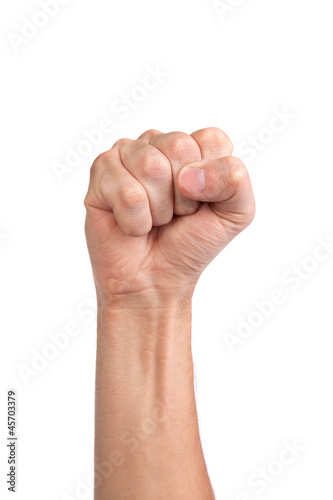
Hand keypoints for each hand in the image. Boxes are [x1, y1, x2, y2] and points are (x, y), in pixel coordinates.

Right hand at [84, 128, 254, 298]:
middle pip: (180, 147)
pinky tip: (132, 225)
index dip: (213, 180)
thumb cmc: (192, 242)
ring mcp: (126, 154)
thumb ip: (235, 179)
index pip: (212, 139)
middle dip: (183, 196)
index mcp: (193, 145)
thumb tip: (189, 175)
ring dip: (159, 210)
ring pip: (151, 167)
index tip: (202, 202)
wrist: (156, 279)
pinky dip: (136, 222)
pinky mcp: (101, 173)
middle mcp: (158, 143)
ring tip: (154, 219)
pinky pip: (127, 193)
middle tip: (175, 214)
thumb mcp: (236, 213)